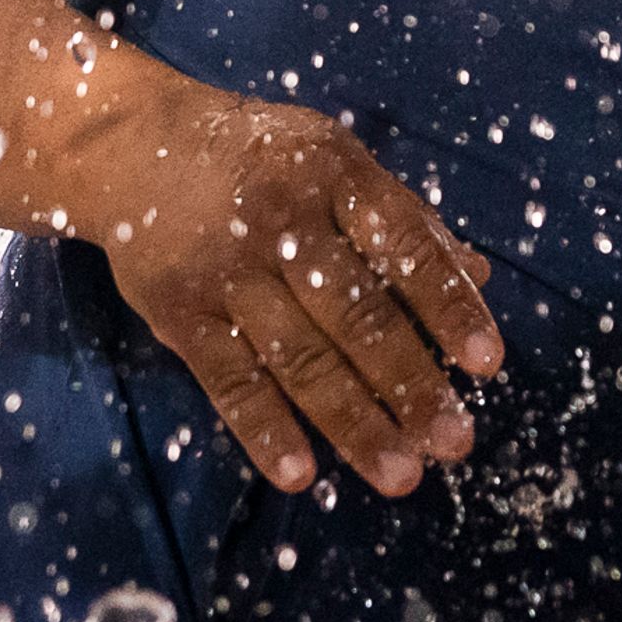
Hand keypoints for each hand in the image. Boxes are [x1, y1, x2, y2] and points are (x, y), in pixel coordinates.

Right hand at [76, 85, 502, 496]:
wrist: (132, 146)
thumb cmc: (258, 159)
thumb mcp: (333, 161)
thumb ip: (403, 218)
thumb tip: (478, 275)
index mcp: (334, 174)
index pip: (404, 245)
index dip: (447, 305)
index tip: (488, 364)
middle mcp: (282, 219)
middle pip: (356, 313)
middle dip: (410, 383)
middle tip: (454, 441)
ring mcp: (226, 269)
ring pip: (299, 357)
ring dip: (354, 422)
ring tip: (401, 474)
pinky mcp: (177, 310)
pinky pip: (229, 378)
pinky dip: (264, 429)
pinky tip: (302, 476)